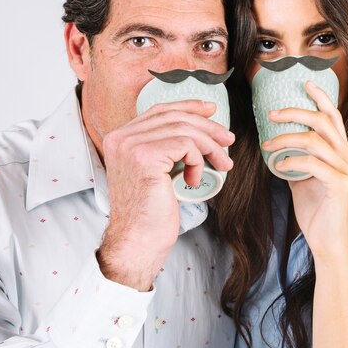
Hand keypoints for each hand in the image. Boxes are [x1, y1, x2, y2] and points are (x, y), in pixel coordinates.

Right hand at [97, 100, 233, 289]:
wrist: (138, 240)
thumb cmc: (150, 212)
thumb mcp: (156, 171)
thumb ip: (165, 147)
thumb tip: (199, 128)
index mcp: (119, 137)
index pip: (159, 110)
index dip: (188, 107)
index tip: (212, 111)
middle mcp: (120, 137)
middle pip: (174, 117)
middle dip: (207, 126)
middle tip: (228, 141)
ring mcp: (130, 145)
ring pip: (184, 130)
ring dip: (210, 147)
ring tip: (222, 164)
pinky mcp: (145, 157)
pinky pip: (185, 146)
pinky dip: (198, 160)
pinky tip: (194, 179)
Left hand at [262, 80, 347, 260]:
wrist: (327, 241)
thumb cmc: (316, 211)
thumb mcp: (303, 180)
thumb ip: (296, 162)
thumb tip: (277, 148)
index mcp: (342, 152)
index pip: (334, 118)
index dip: (321, 98)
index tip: (305, 84)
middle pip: (324, 122)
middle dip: (297, 112)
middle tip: (273, 113)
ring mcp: (346, 170)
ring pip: (315, 140)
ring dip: (287, 139)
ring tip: (268, 144)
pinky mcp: (339, 185)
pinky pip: (312, 164)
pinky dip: (292, 161)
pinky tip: (279, 165)